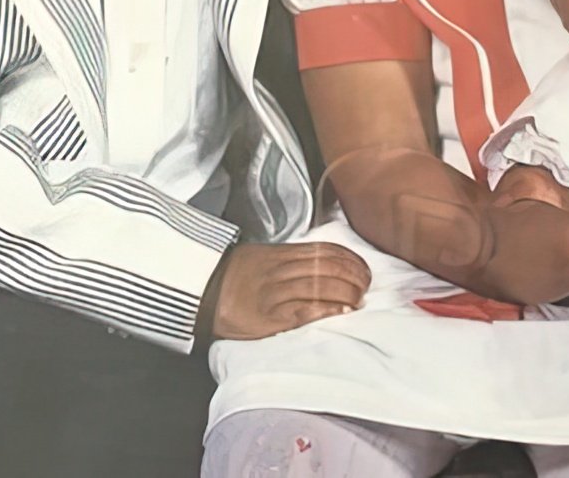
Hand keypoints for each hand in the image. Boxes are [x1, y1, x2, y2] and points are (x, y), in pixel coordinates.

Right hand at [207, 241, 371, 340]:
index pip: (326, 251)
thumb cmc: (235, 277)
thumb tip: (327, 263)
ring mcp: (275, 293)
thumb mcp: (265, 257)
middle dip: (353, 277)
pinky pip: (303, 311)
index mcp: (282, 253)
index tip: (364, 269)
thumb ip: (293, 258)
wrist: (202, 294)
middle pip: (327, 268)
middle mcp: (281, 270)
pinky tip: (342, 311)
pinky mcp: (269, 317)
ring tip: (359, 300)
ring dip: (346, 293)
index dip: (351, 259)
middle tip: (366, 287)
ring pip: (320, 287)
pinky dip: (326, 310)